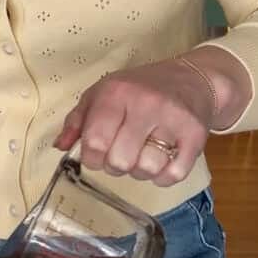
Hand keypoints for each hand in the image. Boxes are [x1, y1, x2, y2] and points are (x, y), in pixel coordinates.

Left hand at [53, 48, 250, 186]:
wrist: (191, 80)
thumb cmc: (140, 89)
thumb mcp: (102, 94)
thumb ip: (77, 120)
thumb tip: (61, 147)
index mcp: (116, 93)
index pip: (94, 142)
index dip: (91, 158)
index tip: (97, 154)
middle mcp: (145, 103)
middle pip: (119, 161)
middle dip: (116, 165)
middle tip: (122, 154)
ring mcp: (173, 119)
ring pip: (146, 169)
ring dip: (140, 171)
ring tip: (142, 155)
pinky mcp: (196, 134)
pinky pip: (173, 174)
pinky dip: (163, 177)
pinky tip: (161, 162)